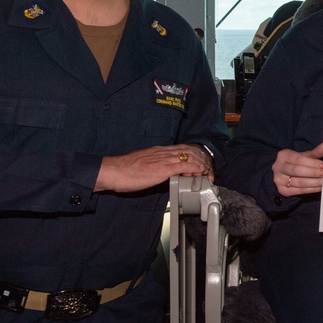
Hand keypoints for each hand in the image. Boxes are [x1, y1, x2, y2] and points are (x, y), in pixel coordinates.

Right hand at [95, 144, 212, 192]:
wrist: (113, 171)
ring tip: (206, 172)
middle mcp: (163, 152)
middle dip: (202, 159)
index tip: (202, 163)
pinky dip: (194, 168)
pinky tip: (199, 172)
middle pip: (190, 150)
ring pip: (189, 156)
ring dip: (201, 164)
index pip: (184, 148)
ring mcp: (163, 159)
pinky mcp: (162, 168)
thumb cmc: (125, 170)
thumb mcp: (144, 165)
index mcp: (159, 151)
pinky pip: (183, 165)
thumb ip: (156, 166)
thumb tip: (164, 173)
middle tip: (208, 169)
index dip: (196, 154)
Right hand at [273, 143, 322, 195]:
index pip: (299, 159)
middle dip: (314, 173)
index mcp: (283, 155)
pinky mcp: (282, 190)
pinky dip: (311, 189)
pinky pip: (299, 191)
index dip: (313, 163)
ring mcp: (279, 180)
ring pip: (299, 182)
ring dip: (314, 182)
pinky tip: (319, 187)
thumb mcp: (304, 156)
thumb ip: (315, 152)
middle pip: (297, 171)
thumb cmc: (296, 163)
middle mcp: (278, 167)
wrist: (284, 174)